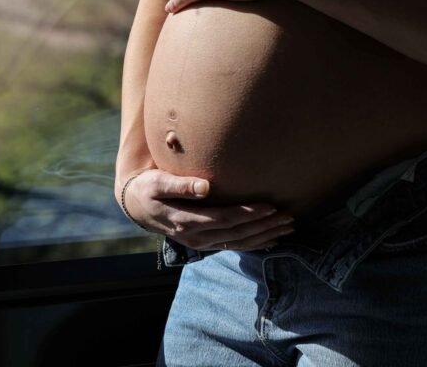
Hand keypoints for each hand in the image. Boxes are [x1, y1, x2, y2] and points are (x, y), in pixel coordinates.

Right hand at [119, 169, 294, 250]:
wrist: (137, 206)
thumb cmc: (149, 187)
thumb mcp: (158, 182)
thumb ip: (181, 185)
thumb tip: (206, 187)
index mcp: (187, 221)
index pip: (226, 219)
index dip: (249, 213)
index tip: (270, 206)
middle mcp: (196, 236)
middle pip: (238, 233)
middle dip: (265, 226)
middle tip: (289, 217)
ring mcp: (201, 242)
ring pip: (239, 242)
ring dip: (264, 236)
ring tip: (288, 227)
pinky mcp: (204, 241)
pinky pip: (233, 245)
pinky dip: (254, 243)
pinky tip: (271, 240)